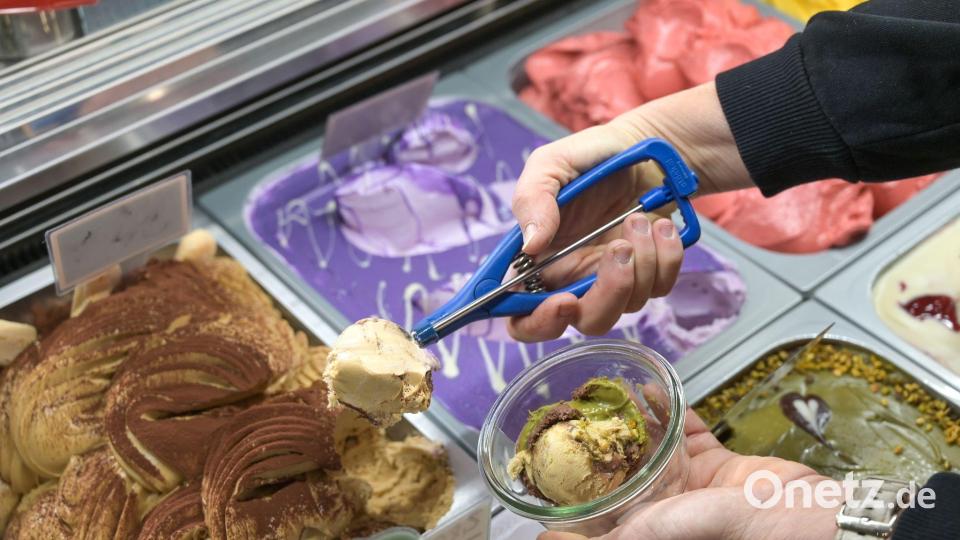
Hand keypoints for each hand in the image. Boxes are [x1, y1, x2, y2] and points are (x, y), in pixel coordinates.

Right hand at [507, 82, 752, 340]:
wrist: (644, 149)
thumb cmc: (590, 157)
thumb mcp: (551, 165)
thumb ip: (532, 200)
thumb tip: (530, 245)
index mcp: (538, 262)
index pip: (523, 315)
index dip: (537, 322)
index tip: (563, 302)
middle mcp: (573, 278)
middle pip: (584, 320)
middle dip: (607, 294)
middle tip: (619, 250)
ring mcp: (612, 280)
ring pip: (627, 306)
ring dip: (641, 260)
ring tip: (639, 217)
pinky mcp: (648, 275)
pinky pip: (659, 286)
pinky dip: (665, 255)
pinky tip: (659, 224)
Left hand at [540, 410, 837, 539]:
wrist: (815, 518)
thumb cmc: (753, 534)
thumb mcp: (678, 528)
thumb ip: (634, 527)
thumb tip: (567, 538)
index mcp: (651, 528)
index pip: (604, 510)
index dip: (578, 490)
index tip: (553, 462)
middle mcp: (665, 508)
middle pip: (623, 473)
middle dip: (601, 444)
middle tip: (577, 412)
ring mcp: (690, 484)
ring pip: (652, 445)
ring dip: (632, 420)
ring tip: (608, 393)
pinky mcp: (716, 462)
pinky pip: (686, 431)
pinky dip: (669, 410)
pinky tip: (649, 389)